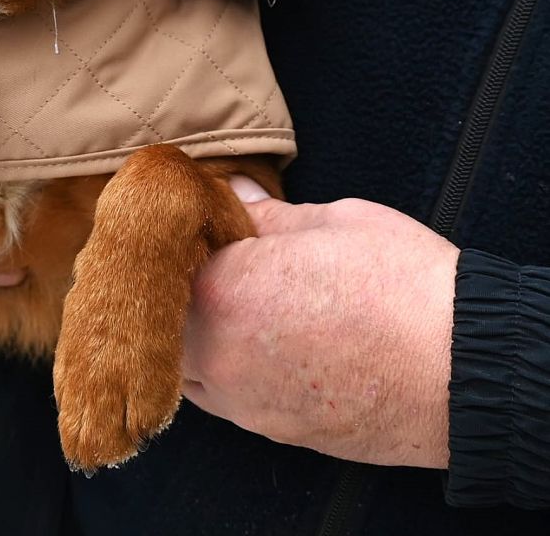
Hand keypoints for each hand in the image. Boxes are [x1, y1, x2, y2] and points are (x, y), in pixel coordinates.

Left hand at [181, 179, 457, 467]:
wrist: (463, 369)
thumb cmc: (401, 285)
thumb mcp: (331, 222)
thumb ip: (265, 213)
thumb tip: (232, 192)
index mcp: (222, 288)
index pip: (163, 258)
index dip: (174, 235)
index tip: (191, 221)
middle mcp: (218, 352)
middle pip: (159, 318)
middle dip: (174, 288)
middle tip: (206, 260)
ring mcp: (244, 400)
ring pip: (182, 364)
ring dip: (190, 333)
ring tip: (229, 302)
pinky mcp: (273, 429)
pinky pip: (221, 397)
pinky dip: (222, 368)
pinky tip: (255, 342)